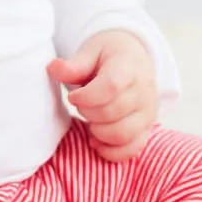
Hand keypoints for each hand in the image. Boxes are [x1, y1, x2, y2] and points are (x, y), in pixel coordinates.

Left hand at [47, 29, 158, 161]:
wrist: (134, 59)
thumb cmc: (109, 56)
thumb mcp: (91, 51)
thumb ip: (74, 65)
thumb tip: (53, 68)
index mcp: (129, 65)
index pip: (111, 86)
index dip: (87, 96)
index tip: (73, 96)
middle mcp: (144, 90)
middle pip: (112, 112)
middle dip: (87, 112)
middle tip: (80, 105)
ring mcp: (148, 112)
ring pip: (121, 134)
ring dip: (98, 132)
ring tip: (90, 120)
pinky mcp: (147, 129)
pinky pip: (131, 150)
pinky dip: (110, 151)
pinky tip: (96, 139)